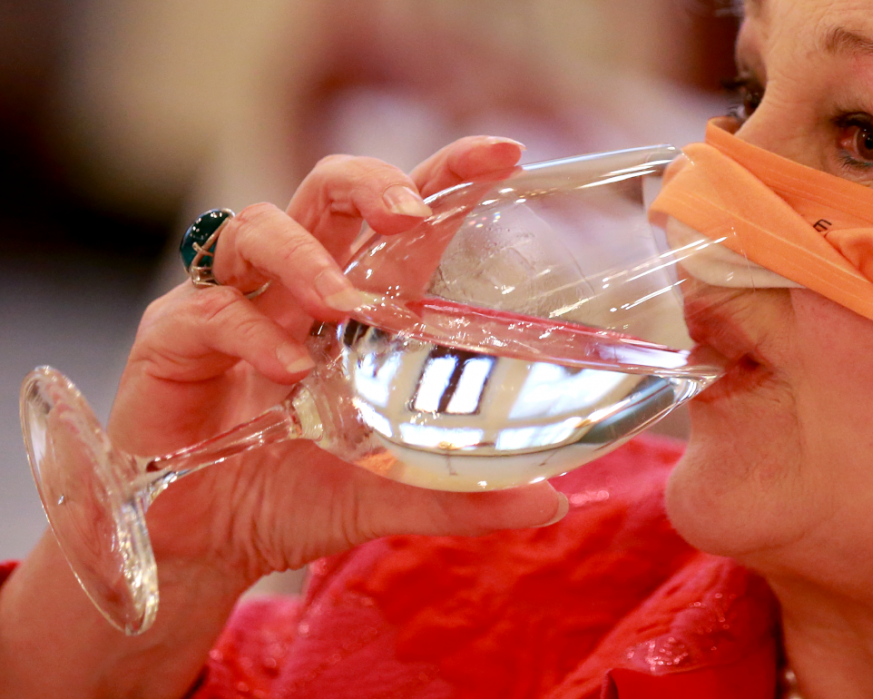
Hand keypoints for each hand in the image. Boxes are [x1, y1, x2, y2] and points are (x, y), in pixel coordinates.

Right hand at [108, 136, 565, 587]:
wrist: (201, 546)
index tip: (506, 154)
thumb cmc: (290, 499)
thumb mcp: (384, 497)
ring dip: (307, 258)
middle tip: (409, 216)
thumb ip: (458, 494)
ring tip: (341, 306)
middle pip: (328, 191)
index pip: (402, 221)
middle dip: (372, 183)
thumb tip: (549, 505)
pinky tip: (284, 371)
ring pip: (261, 228)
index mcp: (355, 309)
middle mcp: (296, 291)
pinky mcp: (174, 340)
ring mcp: (234, 307)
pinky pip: (209, 309)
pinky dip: (249, 332)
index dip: (447, 175)